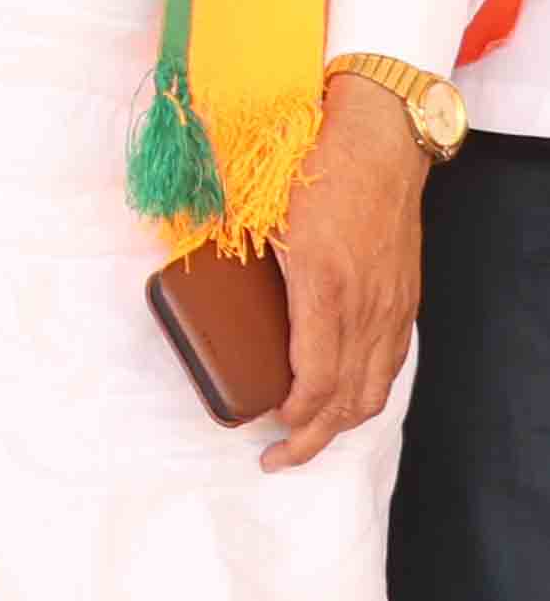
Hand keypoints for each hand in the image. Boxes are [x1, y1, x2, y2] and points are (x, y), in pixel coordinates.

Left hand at [264, 75, 434, 471]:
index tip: (266, 429)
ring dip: (344, 424)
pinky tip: (347, 399)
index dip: (293, 416)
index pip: (315, 379)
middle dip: (314, 439)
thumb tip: (196, 294)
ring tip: (310, 441)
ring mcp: (391, 304)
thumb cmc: (311, 169)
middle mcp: (365, 305)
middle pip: (348, 398)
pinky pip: (392, 362)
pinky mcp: (404, 298)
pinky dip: (369, 391)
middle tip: (279, 458)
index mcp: (323, 287)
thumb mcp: (260, 215)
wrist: (378, 141)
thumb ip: (235, 262)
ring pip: (376, 387)